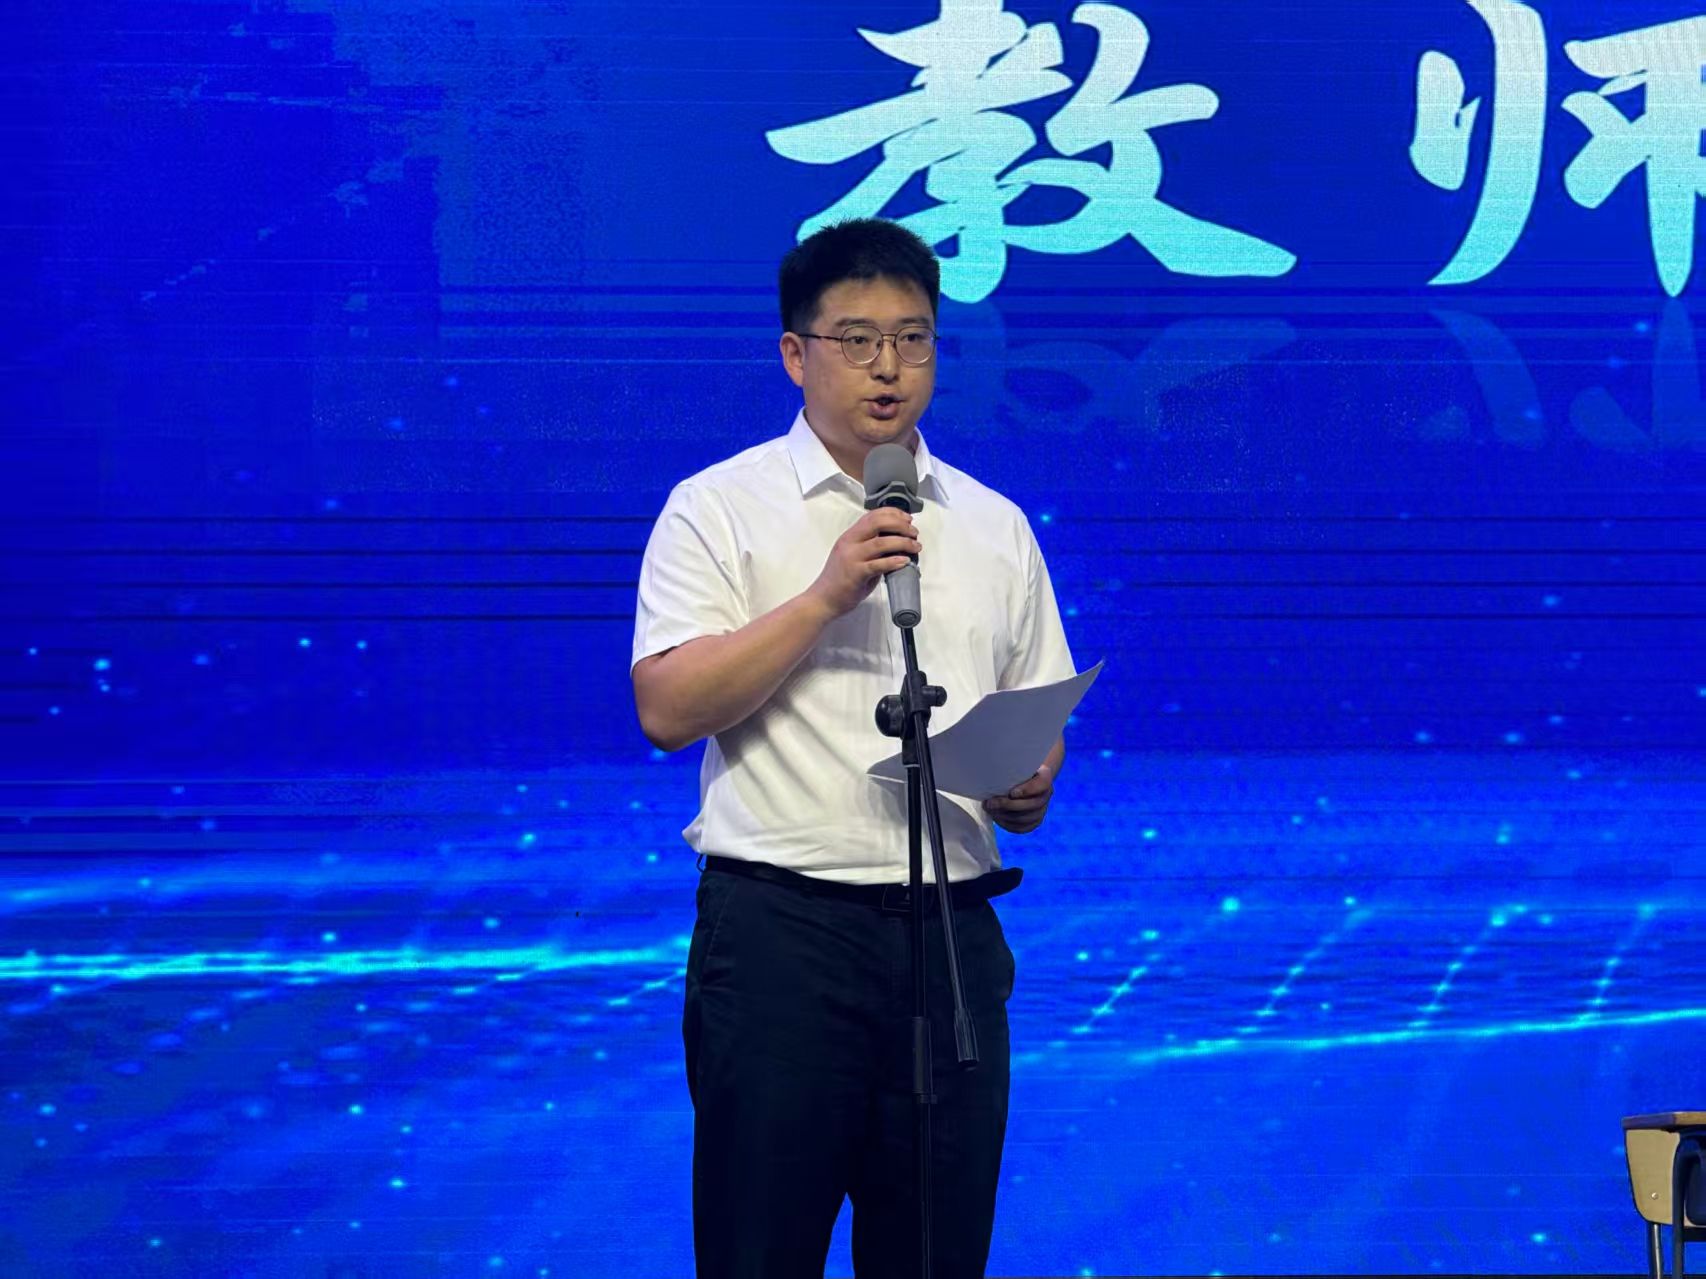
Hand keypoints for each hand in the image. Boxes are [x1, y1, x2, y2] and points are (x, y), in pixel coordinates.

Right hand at [806, 507, 920, 618]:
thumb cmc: (839, 580)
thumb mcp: (853, 556)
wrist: (823, 599)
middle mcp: (850, 543)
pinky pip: (878, 564)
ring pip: (881, 542)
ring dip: (903, 543)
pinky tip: (904, 561)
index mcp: (850, 536)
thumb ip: (871, 548)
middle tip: (914, 533)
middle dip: (901, 525)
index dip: (893, 513)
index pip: (873, 515)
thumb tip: (896, 545)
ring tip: (915, 547)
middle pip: (878, 523)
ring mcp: (852, 557)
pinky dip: (894, 561)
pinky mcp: (855, 573)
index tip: (908, 519)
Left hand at [983, 762, 1052, 834]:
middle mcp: (1047, 794)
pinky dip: (1008, 824)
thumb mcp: (1014, 764)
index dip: (1028, 790)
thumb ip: (1009, 768)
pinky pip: (1023, 827)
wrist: (1021, 780)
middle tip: (990, 803)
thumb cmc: (1014, 769)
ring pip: (1027, 818)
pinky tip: (996, 817)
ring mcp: (1042, 809)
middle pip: (1033, 804)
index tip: (1011, 792)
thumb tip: (989, 772)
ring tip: (990, 810)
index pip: (1043, 783)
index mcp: (1045, 777)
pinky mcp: (1035, 821)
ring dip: (1006, 816)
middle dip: (1009, 805)